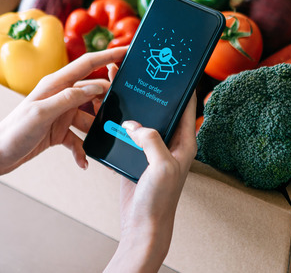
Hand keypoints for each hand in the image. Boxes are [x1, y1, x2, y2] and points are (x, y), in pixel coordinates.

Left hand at [0, 47, 126, 175]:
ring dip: (97, 131)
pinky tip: (84, 162)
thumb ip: (70, 98)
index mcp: (55, 84)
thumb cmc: (14, 131)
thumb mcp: (43, 113)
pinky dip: (82, 150)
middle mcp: (60, 96)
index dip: (108, 55)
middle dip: (108, 103)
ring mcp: (61, 114)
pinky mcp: (59, 131)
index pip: (87, 64)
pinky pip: (79, 139)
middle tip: (123, 113)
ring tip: (105, 142)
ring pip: (89, 118)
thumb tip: (97, 86)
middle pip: (93, 93)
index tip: (127, 52)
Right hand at [105, 65, 197, 272]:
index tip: (172, 65)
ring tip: (113, 83)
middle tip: (133, 67)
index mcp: (184, 141)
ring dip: (127, 103)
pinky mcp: (135, 156)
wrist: (143, 226)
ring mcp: (152, 149)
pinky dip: (116, 122)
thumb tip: (134, 125)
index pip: (186, 105)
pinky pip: (126, 133)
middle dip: (146, 88)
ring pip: (140, 118)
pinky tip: (104, 110)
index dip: (181, 85)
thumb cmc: (160, 200)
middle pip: (159, 107)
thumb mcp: (162, 166)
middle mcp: (170, 142)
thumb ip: (151, 140)